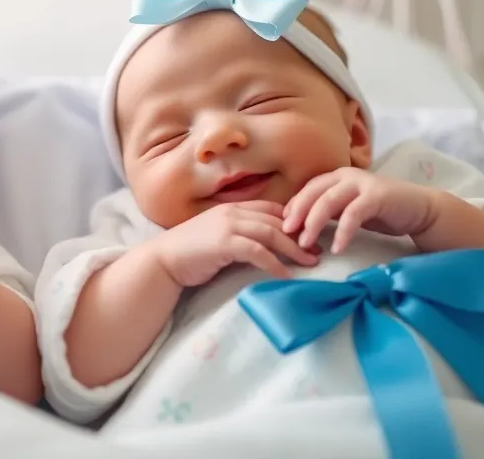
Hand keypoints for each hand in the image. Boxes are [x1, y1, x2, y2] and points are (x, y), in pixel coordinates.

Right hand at [148, 200, 319, 287]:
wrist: (163, 260)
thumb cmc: (190, 253)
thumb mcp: (219, 237)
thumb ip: (240, 236)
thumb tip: (266, 248)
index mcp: (232, 208)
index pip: (271, 209)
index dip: (294, 220)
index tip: (311, 234)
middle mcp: (232, 212)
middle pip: (277, 220)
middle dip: (302, 234)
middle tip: (320, 249)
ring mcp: (228, 225)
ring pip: (271, 233)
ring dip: (295, 249)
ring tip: (312, 263)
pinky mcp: (224, 243)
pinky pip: (258, 252)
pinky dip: (275, 264)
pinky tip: (286, 276)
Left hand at [282, 168, 440, 254]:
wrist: (420, 210)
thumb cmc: (381, 212)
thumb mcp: (348, 210)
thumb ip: (329, 212)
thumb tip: (299, 224)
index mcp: (337, 177)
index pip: (307, 189)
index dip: (293, 206)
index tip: (282, 225)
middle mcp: (347, 176)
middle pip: (313, 193)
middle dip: (297, 213)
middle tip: (286, 233)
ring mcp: (362, 184)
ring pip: (329, 201)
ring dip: (314, 223)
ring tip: (306, 243)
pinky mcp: (377, 196)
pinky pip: (353, 214)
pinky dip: (343, 232)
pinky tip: (337, 248)